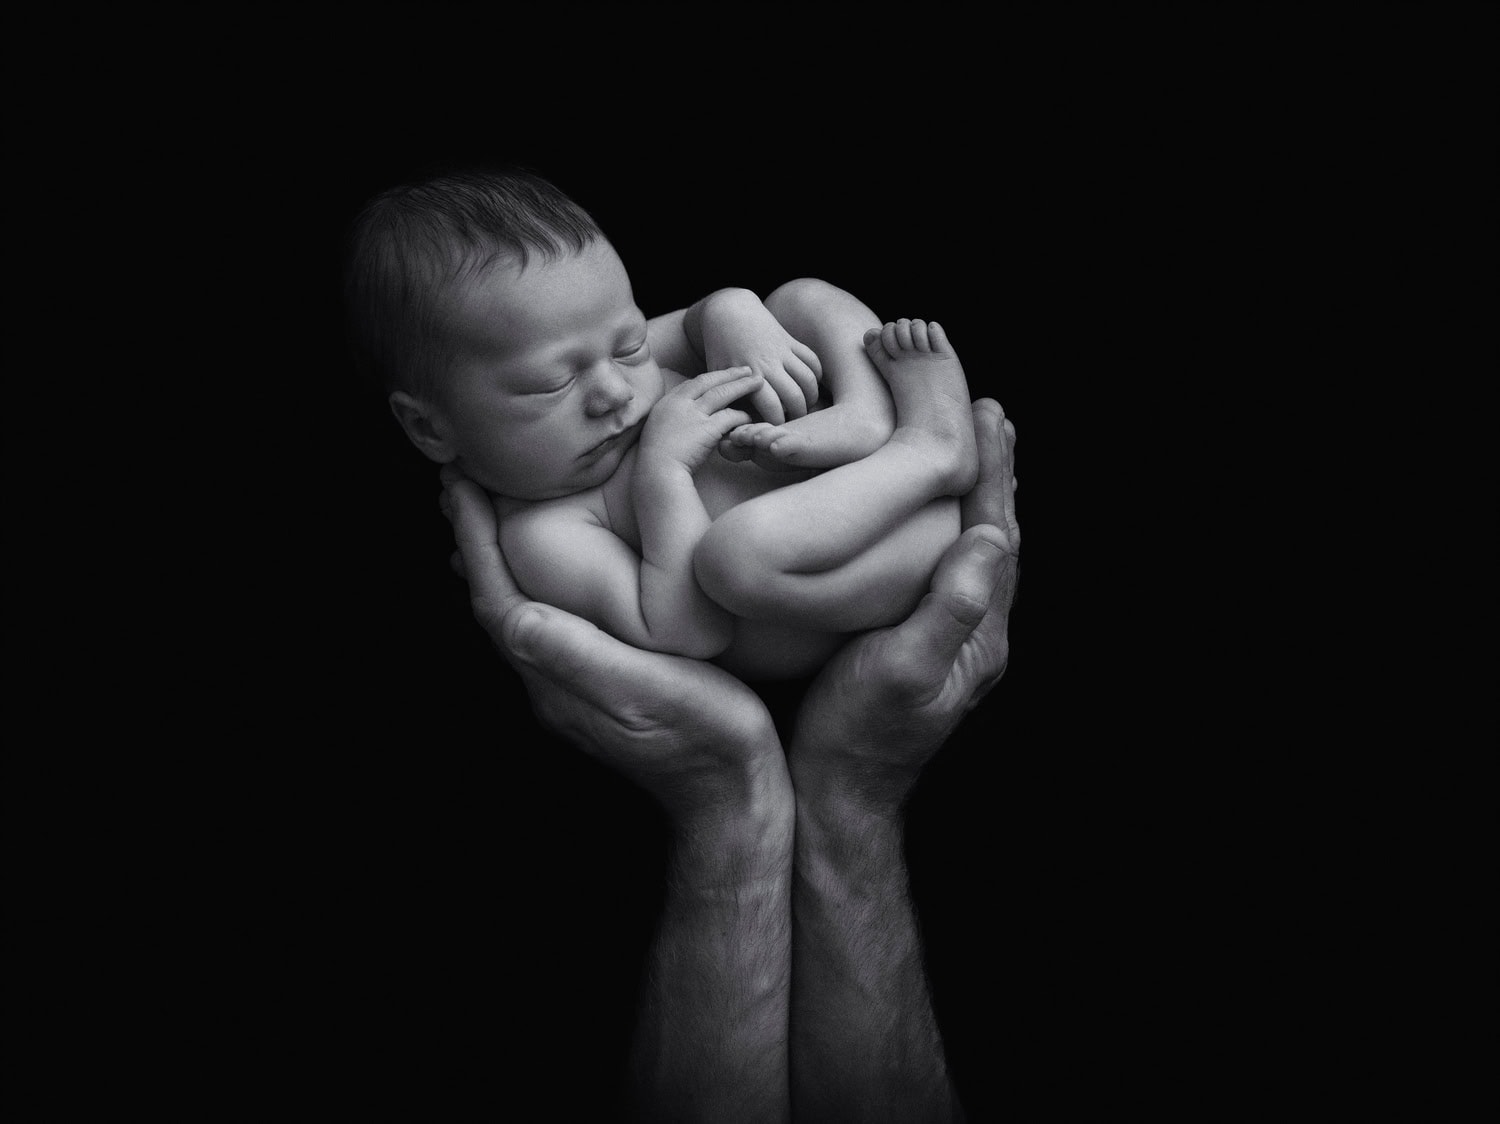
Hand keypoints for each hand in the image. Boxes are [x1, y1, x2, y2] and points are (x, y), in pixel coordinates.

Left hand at [439, 463, 789, 824]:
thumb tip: (516, 620)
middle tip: (466, 482)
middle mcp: (553, 680)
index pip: (495, 598)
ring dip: (504, 560)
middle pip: (498, 600)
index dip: (474, 537)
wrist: (735, 795)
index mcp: (554, 675)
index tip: (459, 482)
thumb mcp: (644, 694)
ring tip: (498, 513)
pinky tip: (562, 564)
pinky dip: (542, 579)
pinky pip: (555, 618)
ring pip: (523, 608)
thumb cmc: (702, 739)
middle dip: (477, 542)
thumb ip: (581, 659)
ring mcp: (577, 685)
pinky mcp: (605, 685)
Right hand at [639, 366, 764, 474]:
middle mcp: (679, 404)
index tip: (722, 375)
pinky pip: (730, 416)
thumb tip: (685, 423)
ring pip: (722, 393)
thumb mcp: (656, 433)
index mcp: (666, 403)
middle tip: (746, 369)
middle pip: (708, 381)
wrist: (657, 473)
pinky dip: (742, 415)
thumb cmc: (656, 462)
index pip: (691, 384)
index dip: (709, 378)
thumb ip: (672, 422)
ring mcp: (693, 415)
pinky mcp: (707, 429)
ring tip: (758, 382)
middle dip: (729, 374)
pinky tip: (752, 416)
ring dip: (742, 385)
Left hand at [701, 289, 822, 425]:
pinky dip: (816, 375)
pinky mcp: (791, 341)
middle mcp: (769, 363)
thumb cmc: (720, 351)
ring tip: (805, 407)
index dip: (777, 423)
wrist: (729, 314)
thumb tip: (736, 426)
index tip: (775, 431)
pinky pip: (812, 360)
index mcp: (749, 375)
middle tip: (794, 424)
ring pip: (808, 380)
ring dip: (811, 397)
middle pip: (794, 396)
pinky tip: (810, 386)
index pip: (772, 407)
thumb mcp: (716, 375)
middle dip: (798, 414)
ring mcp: (782, 351)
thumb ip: (727, 399)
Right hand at [790, 399, 1018, 806]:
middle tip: (984, 414)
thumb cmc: (860, 735)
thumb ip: (951, 607)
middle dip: (988, 473)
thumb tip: (989, 539)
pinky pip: (937, 570)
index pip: (993, 532)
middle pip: (990, 534)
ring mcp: (946, 639)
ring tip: (960, 450)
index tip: (986, 412)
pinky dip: (935, 527)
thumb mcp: (904, 670)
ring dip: (964, 496)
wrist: (835, 796)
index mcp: (979, 630)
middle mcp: (973, 630)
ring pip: (965, 550)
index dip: (991, 470)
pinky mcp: (914, 644)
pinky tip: (917, 517)